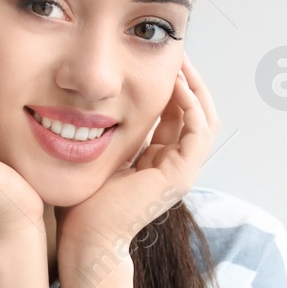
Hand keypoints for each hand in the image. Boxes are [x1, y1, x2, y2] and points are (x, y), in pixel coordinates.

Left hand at [57, 53, 218, 256]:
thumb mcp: (98, 151)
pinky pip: (198, 131)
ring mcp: (183, 172)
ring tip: (180, 60)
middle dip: (189, 79)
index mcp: (159, 159)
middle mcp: (176, 165)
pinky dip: (190, 105)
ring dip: (194, 86)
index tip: (159, 55)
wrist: (86, 237)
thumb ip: (107, 128)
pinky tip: (175, 83)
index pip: (177, 112)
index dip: (172, 82)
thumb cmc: (82, 201)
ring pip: (204, 119)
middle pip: (197, 112)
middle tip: (176, 50)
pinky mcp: (181, 176)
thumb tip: (92, 95)